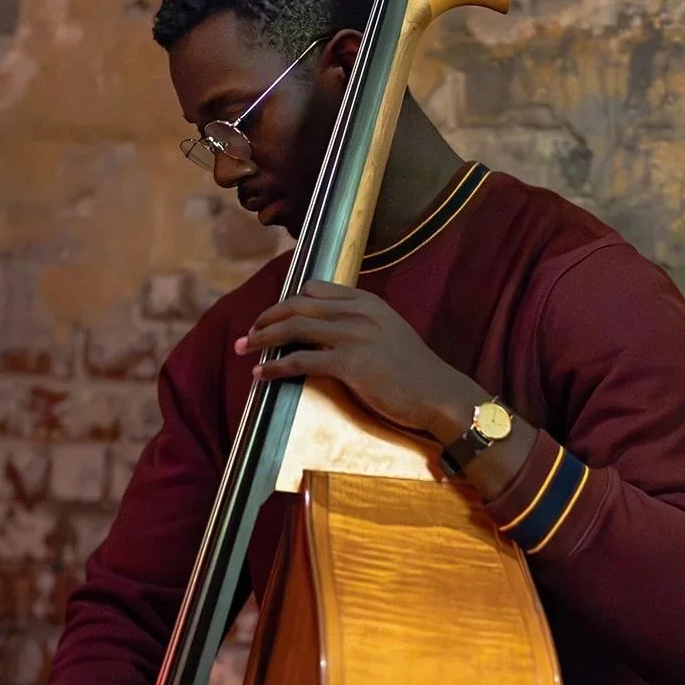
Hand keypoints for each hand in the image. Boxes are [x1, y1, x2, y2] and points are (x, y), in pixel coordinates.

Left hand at [235, 279, 484, 442]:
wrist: (439, 394)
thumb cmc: (414, 372)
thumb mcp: (388, 333)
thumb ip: (361, 324)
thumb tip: (328, 332)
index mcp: (366, 302)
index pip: (314, 290)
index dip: (286, 302)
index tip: (271, 318)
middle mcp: (358, 312)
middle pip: (297, 305)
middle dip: (266, 318)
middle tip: (248, 334)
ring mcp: (354, 336)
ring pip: (294, 328)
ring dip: (263, 339)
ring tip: (245, 349)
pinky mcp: (350, 364)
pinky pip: (301, 360)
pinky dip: (276, 366)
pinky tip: (262, 374)